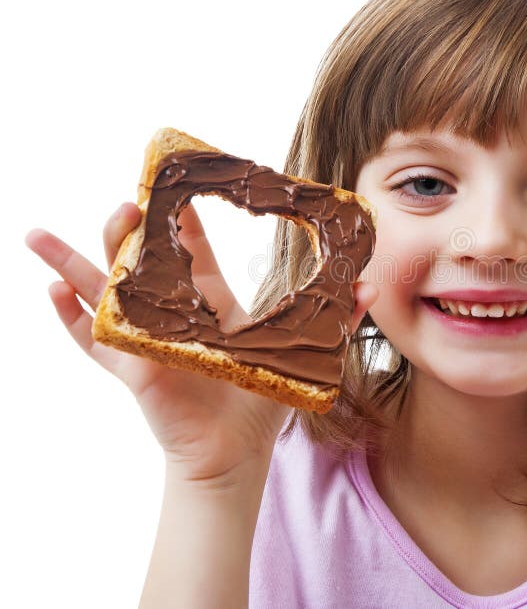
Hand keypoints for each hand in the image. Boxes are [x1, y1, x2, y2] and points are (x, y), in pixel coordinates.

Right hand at [25, 202, 377, 485]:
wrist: (234, 454)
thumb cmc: (259, 401)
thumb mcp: (296, 353)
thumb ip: (332, 320)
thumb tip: (367, 286)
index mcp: (206, 304)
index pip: (190, 252)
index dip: (182, 219)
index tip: (170, 184)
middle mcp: (169, 315)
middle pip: (139, 263)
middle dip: (127, 231)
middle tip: (129, 202)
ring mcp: (144, 340)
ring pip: (101, 294)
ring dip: (74, 263)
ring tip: (47, 236)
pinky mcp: (131, 369)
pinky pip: (92, 342)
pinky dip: (70, 319)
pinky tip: (50, 292)